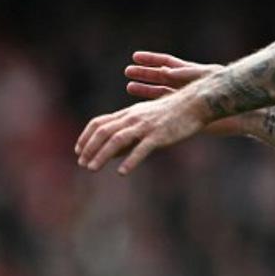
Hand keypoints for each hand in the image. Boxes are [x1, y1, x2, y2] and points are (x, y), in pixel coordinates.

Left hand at [75, 89, 211, 174]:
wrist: (196, 103)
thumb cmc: (173, 112)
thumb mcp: (147, 117)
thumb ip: (129, 131)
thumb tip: (112, 151)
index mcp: (129, 113)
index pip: (99, 122)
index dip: (85, 136)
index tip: (78, 150)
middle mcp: (134, 118)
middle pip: (104, 131)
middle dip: (89, 148)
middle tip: (82, 163)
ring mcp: (146, 126)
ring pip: (117, 139)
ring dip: (101, 155)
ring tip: (92, 168)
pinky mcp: (160, 134)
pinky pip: (142, 148)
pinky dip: (130, 160)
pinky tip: (122, 172)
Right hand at [125, 51, 246, 137]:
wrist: (242, 111)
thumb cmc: (229, 91)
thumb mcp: (208, 77)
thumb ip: (187, 73)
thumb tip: (165, 70)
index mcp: (192, 72)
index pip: (168, 63)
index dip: (152, 59)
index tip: (135, 56)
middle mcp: (187, 84)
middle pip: (161, 77)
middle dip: (145, 74)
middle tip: (127, 72)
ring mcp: (186, 98)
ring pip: (162, 93)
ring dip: (146, 90)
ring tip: (129, 87)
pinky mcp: (187, 112)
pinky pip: (167, 107)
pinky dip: (154, 107)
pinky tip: (142, 109)